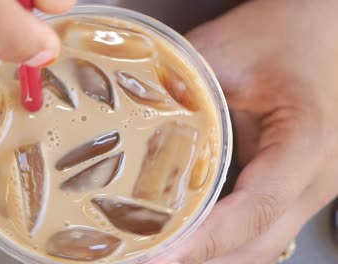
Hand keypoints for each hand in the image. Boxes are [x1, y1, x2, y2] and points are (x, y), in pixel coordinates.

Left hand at [162, 0, 337, 262]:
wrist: (317, 30)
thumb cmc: (282, 33)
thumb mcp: (224, 52)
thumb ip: (178, 88)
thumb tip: (128, 121)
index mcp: (306, 141)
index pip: (255, 209)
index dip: (205, 239)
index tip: (159, 254)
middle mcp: (318, 177)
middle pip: (258, 245)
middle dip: (201, 259)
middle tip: (147, 258)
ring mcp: (312, 188)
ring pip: (261, 246)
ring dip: (211, 256)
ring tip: (159, 252)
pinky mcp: (297, 187)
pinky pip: (260, 229)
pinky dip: (223, 240)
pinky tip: (188, 235)